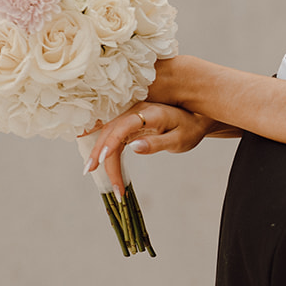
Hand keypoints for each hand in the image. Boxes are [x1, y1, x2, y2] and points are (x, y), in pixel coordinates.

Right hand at [81, 102, 216, 194]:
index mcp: (149, 114)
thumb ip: (157, 143)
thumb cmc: (189, 130)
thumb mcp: (178, 140)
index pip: (124, 126)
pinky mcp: (129, 124)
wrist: (195, 119)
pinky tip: (94, 160)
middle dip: (100, 153)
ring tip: (90, 171)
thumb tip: (134, 147)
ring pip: (109, 135)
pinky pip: (113, 137)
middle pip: (111, 132)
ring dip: (99, 153)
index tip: (102, 159)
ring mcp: (131, 117)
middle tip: (91, 172)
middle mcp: (136, 112)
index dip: (111, 141)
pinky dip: (104, 150)